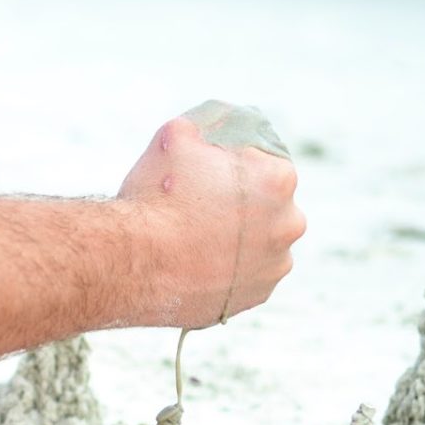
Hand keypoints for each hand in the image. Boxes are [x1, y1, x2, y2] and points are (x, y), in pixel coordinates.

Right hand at [119, 100, 304, 328]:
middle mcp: (289, 223)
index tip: (207, 176)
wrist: (134, 262)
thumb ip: (204, 128)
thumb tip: (208, 130)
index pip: (264, 163)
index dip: (233, 167)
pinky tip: (199, 265)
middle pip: (269, 205)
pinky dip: (229, 272)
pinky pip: (248, 277)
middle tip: (199, 207)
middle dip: (242, 205)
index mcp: (279, 178)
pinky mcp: (257, 296)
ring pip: (262, 244)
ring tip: (196, 240)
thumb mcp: (176, 136)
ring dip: (238, 241)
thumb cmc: (155, 196)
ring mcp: (275, 264)